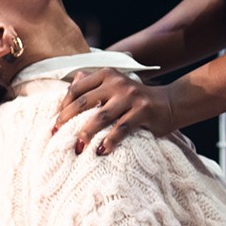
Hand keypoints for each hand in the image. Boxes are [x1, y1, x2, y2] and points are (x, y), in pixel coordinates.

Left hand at [55, 70, 177, 156]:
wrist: (169, 103)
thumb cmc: (135, 99)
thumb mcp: (115, 85)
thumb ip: (93, 84)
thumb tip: (70, 84)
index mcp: (107, 74)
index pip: (77, 88)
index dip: (64, 106)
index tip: (56, 123)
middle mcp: (117, 82)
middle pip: (85, 101)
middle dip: (68, 120)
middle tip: (57, 135)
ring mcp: (131, 96)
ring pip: (101, 116)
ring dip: (87, 133)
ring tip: (78, 147)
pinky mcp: (143, 111)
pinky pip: (122, 128)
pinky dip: (110, 141)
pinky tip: (102, 150)